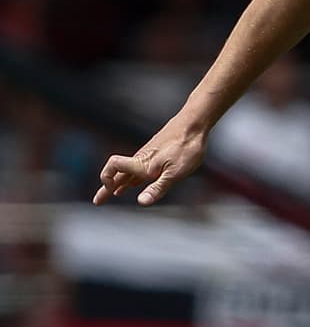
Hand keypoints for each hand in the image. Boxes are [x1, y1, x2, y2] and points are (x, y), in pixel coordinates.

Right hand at [93, 118, 207, 206]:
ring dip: (117, 183)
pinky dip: (131, 178)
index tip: (111, 192)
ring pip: (127, 171)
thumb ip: (158, 188)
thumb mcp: (175, 173)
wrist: (194, 124)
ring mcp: (148, 156)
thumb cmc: (186, 147)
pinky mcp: (156, 154)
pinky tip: (132, 183)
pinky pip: (137, 169)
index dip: (107, 178)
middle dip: (107, 188)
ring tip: (111, 193)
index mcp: (143, 164)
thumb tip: (141, 202)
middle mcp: (141, 160)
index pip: (113, 167)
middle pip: (117, 173)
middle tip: (97, 201)